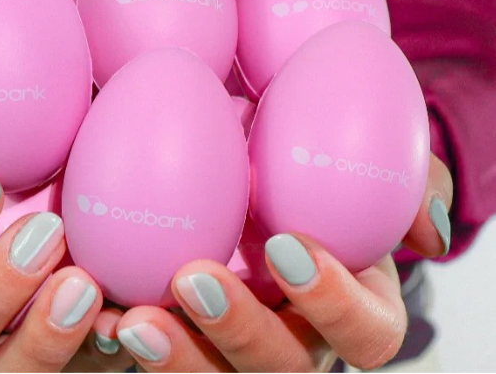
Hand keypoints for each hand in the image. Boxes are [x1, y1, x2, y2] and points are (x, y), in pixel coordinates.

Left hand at [115, 153, 452, 371]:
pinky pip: (169, 360)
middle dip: (241, 333)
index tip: (286, 245)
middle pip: (282, 369)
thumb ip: (406, 189)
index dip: (333, 301)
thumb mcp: (373, 173)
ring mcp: (239, 349)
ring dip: (178, 358)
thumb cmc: (321, 176)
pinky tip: (102, 313)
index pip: (364, 332)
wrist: (263, 176)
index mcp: (352, 308)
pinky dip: (134, 344)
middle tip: (194, 280)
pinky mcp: (190, 341)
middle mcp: (299, 340)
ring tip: (133, 320)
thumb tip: (424, 234)